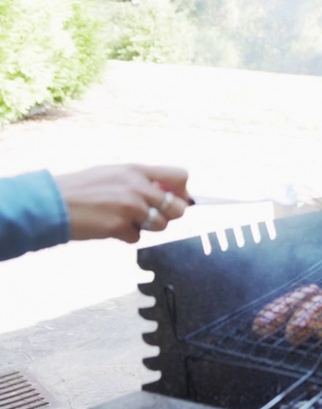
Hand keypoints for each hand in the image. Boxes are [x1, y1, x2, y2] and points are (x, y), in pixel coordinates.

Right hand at [53, 164, 190, 242]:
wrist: (52, 203)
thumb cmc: (82, 189)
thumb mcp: (113, 173)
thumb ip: (141, 181)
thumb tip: (168, 192)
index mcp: (137, 170)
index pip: (180, 176)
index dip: (183, 191)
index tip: (176, 199)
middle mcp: (137, 187)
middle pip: (178, 208)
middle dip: (168, 215)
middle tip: (150, 216)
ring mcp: (130, 207)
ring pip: (160, 225)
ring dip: (145, 227)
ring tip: (123, 219)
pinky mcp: (119, 226)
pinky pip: (137, 237)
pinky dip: (125, 236)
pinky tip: (108, 227)